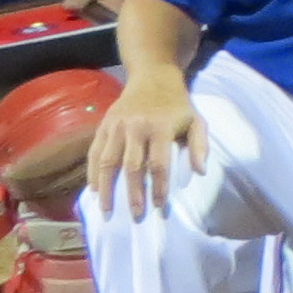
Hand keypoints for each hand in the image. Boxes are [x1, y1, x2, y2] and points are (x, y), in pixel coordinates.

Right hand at [87, 70, 207, 214]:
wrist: (152, 77)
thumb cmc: (177, 104)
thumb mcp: (196, 120)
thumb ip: (199, 146)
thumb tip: (200, 172)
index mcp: (161, 128)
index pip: (159, 164)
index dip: (158, 187)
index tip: (158, 206)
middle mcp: (136, 127)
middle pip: (132, 167)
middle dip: (133, 194)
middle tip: (135, 216)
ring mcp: (117, 126)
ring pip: (108, 162)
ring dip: (107, 188)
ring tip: (107, 210)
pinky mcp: (104, 125)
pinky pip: (95, 152)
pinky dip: (92, 173)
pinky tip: (94, 190)